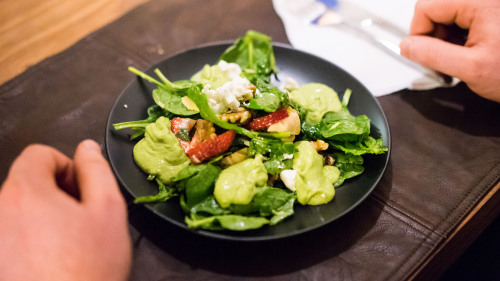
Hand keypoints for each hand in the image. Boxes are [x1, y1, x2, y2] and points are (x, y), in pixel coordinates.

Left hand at [0, 140, 130, 280]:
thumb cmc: (88, 267)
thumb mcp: (108, 211)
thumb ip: (97, 171)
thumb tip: (87, 149)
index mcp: (25, 191)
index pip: (39, 154)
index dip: (67, 167)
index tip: (81, 192)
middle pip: (26, 183)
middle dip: (55, 194)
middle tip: (80, 221)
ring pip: (18, 212)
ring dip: (41, 218)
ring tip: (66, 246)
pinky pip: (11, 236)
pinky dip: (28, 241)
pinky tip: (48, 262)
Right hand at [400, 0, 499, 102]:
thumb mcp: (470, 69)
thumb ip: (432, 55)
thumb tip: (406, 46)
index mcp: (482, 2)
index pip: (426, 7)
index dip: (419, 33)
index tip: (424, 53)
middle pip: (437, 7)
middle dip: (435, 34)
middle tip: (448, 57)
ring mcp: (490, 4)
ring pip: (449, 12)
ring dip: (448, 35)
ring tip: (465, 55)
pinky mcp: (492, 11)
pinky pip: (464, 15)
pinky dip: (462, 33)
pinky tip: (474, 48)